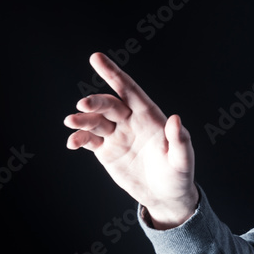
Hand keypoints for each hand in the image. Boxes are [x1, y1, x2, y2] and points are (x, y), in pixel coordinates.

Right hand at [63, 53, 197, 228]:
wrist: (165, 196)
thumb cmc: (179, 175)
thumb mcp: (183, 160)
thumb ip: (179, 140)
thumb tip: (175, 118)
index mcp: (150, 116)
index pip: (130, 90)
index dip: (113, 73)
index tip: (96, 58)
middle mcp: (131, 121)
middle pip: (110, 104)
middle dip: (96, 102)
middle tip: (83, 105)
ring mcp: (117, 134)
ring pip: (96, 120)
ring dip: (82, 119)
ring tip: (71, 122)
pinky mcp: (106, 150)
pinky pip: (89, 139)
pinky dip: (79, 138)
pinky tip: (73, 142)